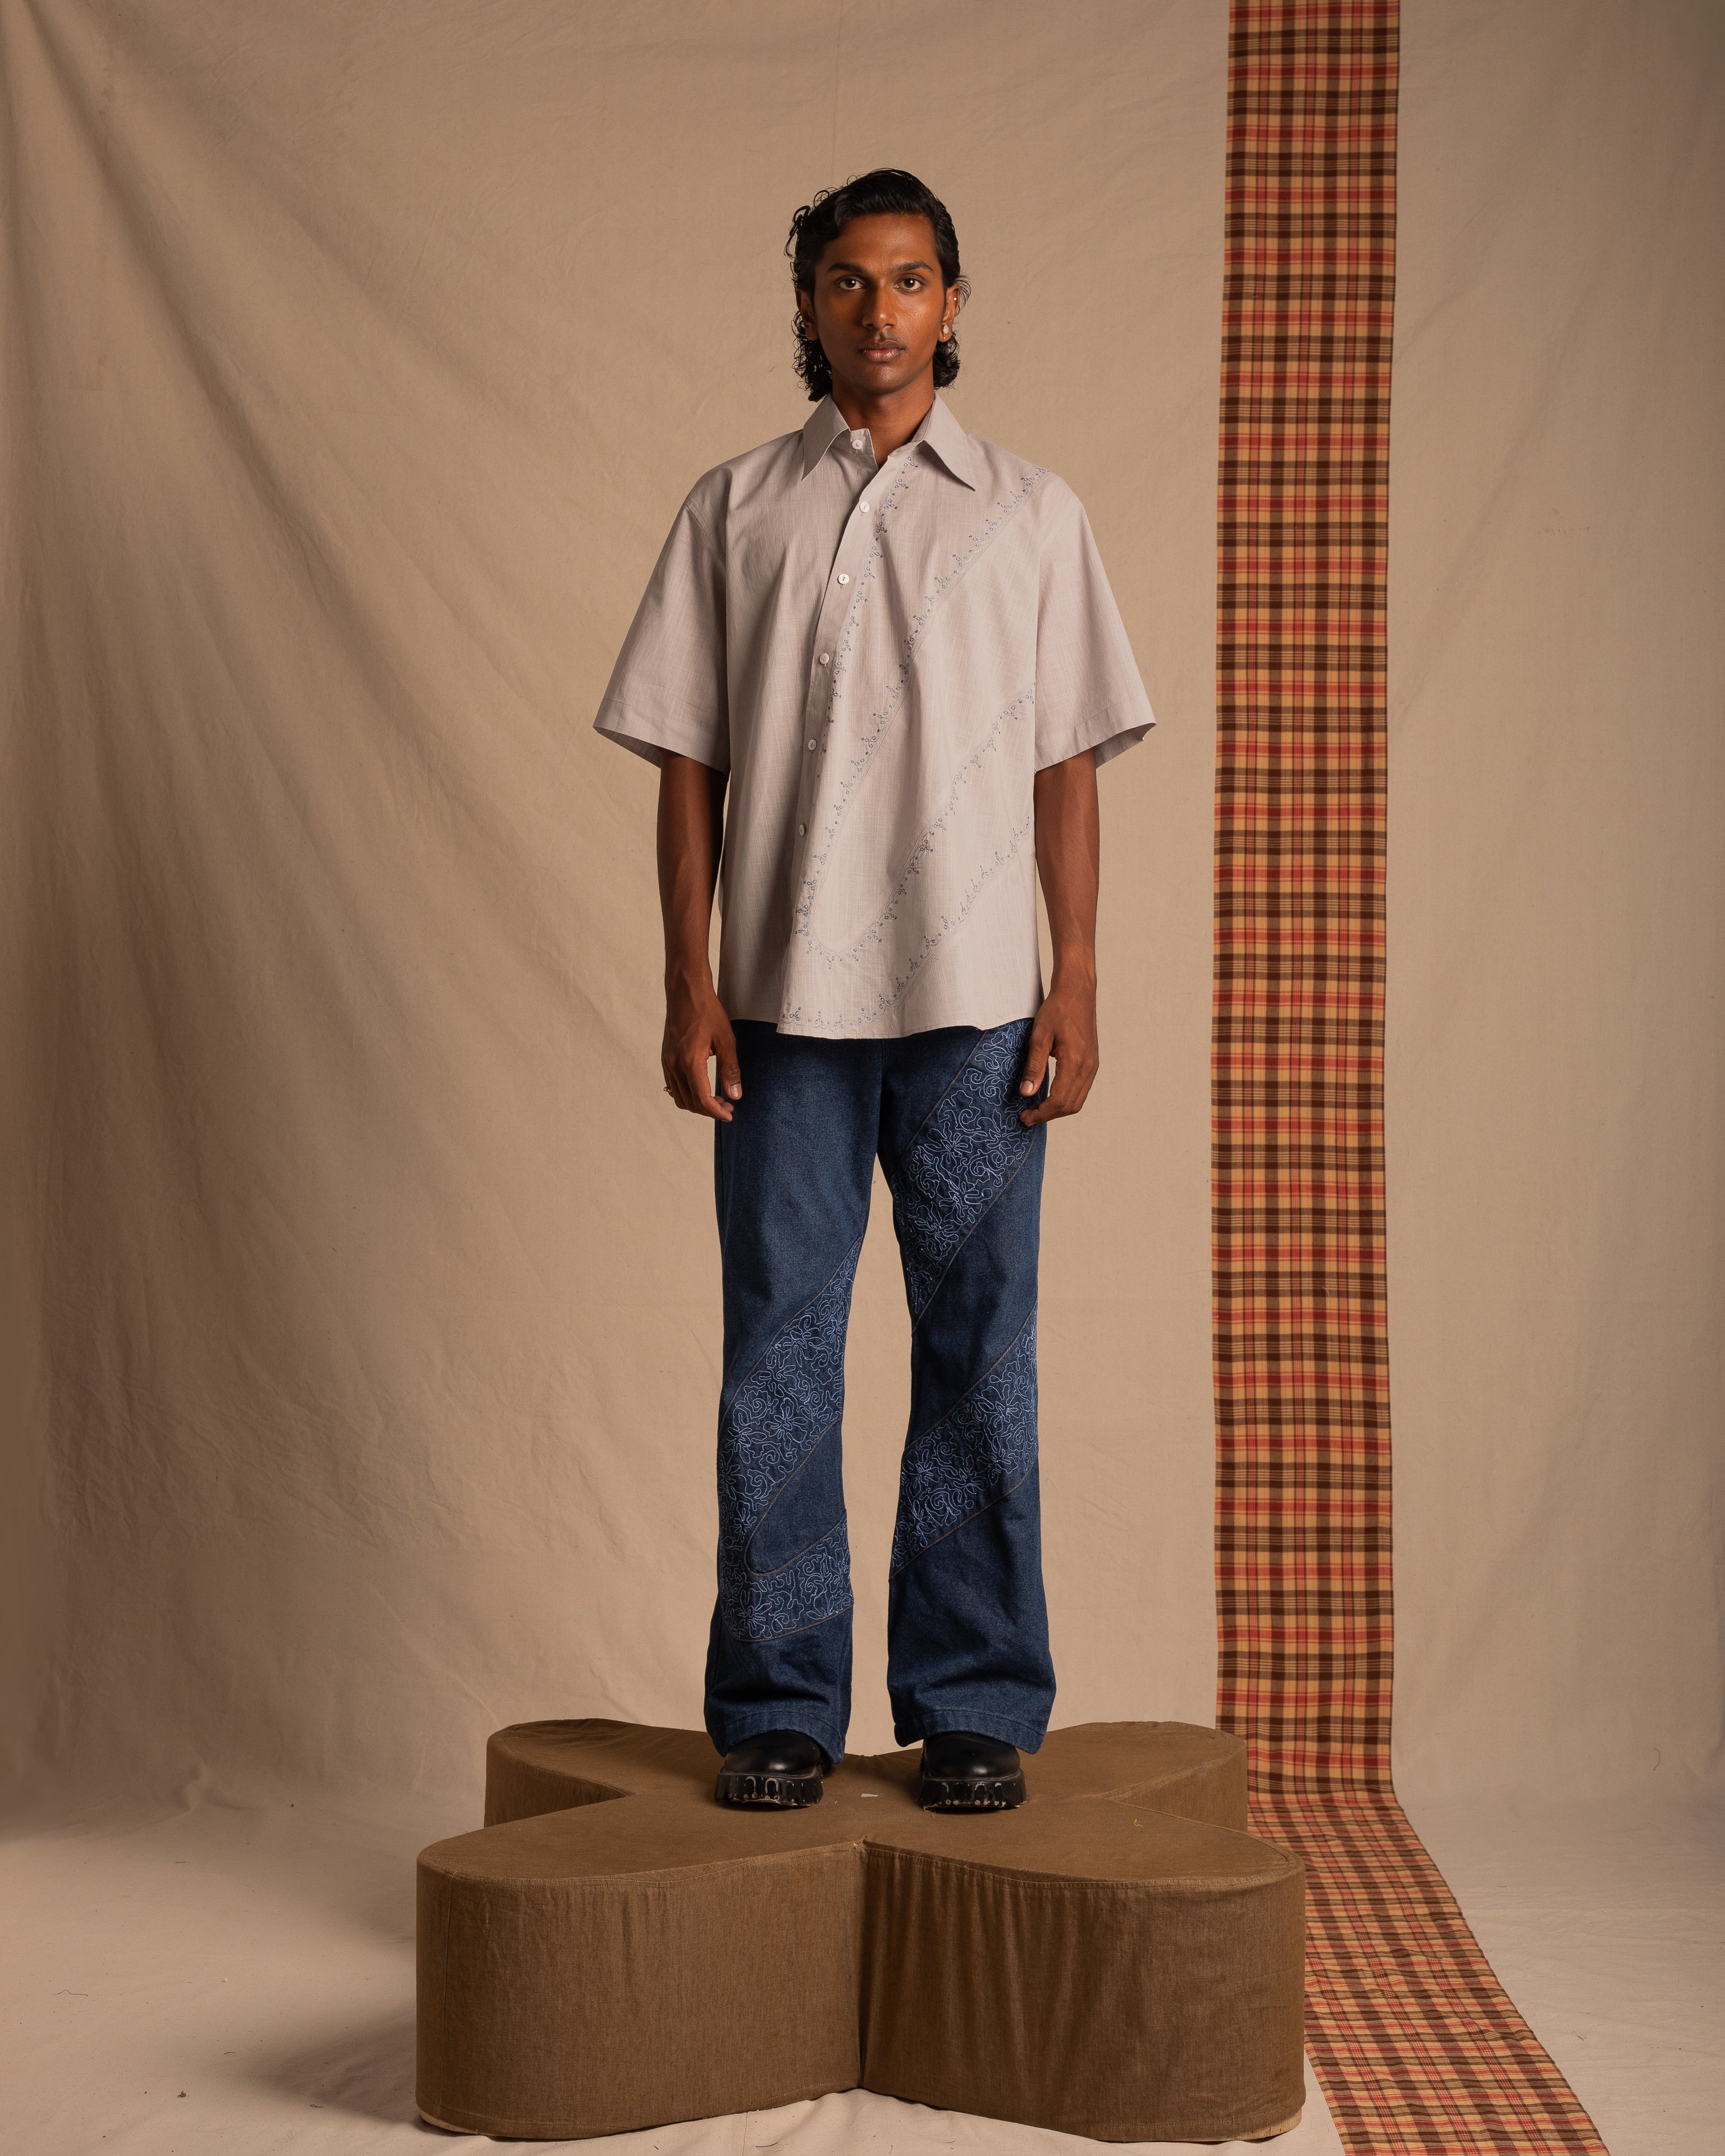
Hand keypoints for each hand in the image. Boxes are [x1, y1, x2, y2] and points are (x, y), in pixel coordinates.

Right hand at [662, 980, 741, 1121]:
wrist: (686, 993)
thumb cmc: (707, 1012)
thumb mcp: (726, 1040)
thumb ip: (730, 1070)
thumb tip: (735, 1095)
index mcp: (689, 1062)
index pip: (702, 1099)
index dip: (716, 1112)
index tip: (730, 1115)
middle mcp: (674, 1065)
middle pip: (690, 1102)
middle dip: (709, 1110)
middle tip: (728, 1107)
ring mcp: (667, 1062)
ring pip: (680, 1097)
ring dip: (698, 1104)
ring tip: (718, 1100)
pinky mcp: (666, 1058)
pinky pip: (674, 1086)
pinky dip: (688, 1094)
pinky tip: (703, 1089)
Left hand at [1017, 975, 1098, 1125]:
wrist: (1077, 991)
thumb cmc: (1057, 1010)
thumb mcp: (1039, 1037)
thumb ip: (1034, 1067)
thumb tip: (1026, 1093)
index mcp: (1075, 1061)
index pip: (1059, 1100)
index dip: (1041, 1113)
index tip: (1024, 1117)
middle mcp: (1088, 1067)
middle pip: (1071, 1105)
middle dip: (1049, 1115)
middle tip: (1027, 1116)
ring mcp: (1093, 1065)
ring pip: (1078, 1100)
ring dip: (1058, 1109)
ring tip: (1036, 1108)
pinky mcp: (1092, 1062)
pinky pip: (1081, 1089)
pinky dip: (1066, 1098)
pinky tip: (1050, 1094)